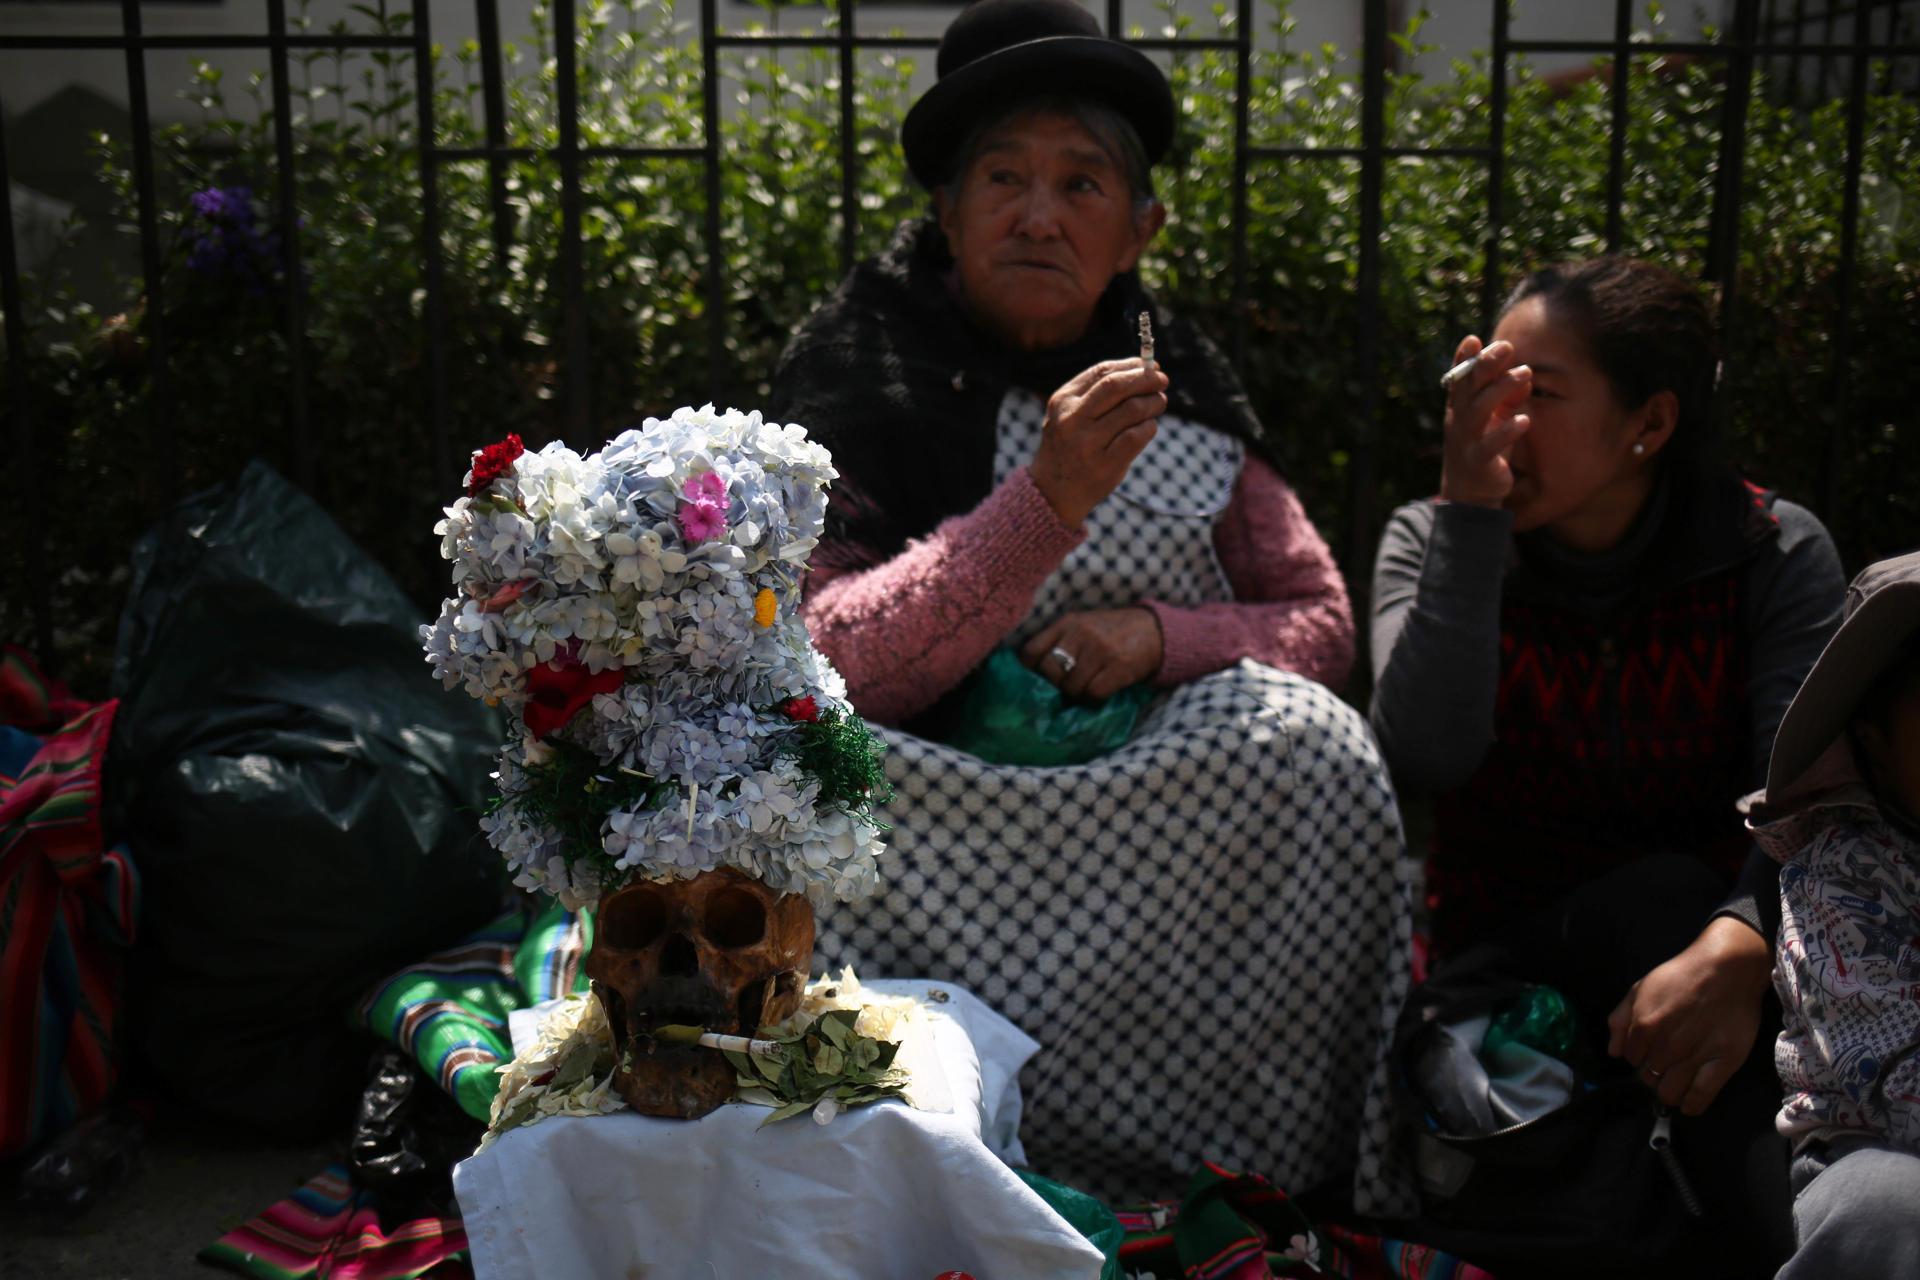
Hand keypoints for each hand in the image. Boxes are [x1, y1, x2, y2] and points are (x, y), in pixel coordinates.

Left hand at [1021, 608, 1163, 701]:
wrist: (1154, 630)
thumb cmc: (1112, 631)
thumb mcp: (1083, 625)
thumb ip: (1059, 641)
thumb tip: (1034, 674)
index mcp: (1068, 622)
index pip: (1032, 650)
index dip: (1029, 671)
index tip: (1035, 680)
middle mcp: (1082, 633)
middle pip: (1050, 672)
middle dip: (1055, 687)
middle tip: (1064, 690)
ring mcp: (1101, 650)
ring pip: (1071, 686)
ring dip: (1076, 696)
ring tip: (1084, 691)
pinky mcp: (1119, 667)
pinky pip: (1093, 694)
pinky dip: (1093, 700)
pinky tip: (1098, 696)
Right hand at [1030, 359, 1169, 526]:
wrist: (1052, 492)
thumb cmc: (1069, 446)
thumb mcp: (1069, 415)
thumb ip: (1096, 393)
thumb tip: (1143, 370)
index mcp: (1063, 401)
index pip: (1102, 372)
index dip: (1131, 365)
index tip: (1150, 366)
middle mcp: (1072, 420)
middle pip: (1117, 386)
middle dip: (1146, 379)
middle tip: (1162, 380)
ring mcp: (1088, 443)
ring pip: (1132, 410)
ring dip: (1153, 403)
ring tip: (1158, 404)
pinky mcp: (1105, 465)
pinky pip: (1138, 436)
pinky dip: (1150, 427)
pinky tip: (1149, 427)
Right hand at [1440, 336, 1532, 508]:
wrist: (1469, 494)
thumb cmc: (1483, 448)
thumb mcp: (1493, 420)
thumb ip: (1507, 398)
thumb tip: (1525, 375)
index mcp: (1460, 408)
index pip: (1460, 379)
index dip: (1463, 359)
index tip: (1474, 339)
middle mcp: (1459, 421)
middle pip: (1469, 389)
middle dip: (1485, 365)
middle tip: (1507, 346)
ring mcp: (1467, 442)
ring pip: (1479, 411)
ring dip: (1501, 390)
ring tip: (1525, 374)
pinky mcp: (1480, 462)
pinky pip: (1491, 446)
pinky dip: (1507, 432)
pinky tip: (1524, 420)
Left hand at [1607, 916, 1773, 1115]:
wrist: (1726, 969)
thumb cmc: (1681, 976)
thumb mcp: (1641, 988)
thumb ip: (1620, 1019)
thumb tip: (1614, 1052)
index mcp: (1644, 1027)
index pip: (1632, 1059)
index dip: (1639, 1057)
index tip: (1649, 1052)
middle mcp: (1667, 1046)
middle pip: (1650, 1078)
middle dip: (1653, 1074)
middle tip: (1665, 1064)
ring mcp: (1695, 1057)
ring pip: (1671, 1092)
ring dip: (1669, 1091)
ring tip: (1675, 1082)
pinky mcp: (1724, 1063)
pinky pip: (1701, 1096)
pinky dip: (1691, 1105)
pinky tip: (1688, 1104)